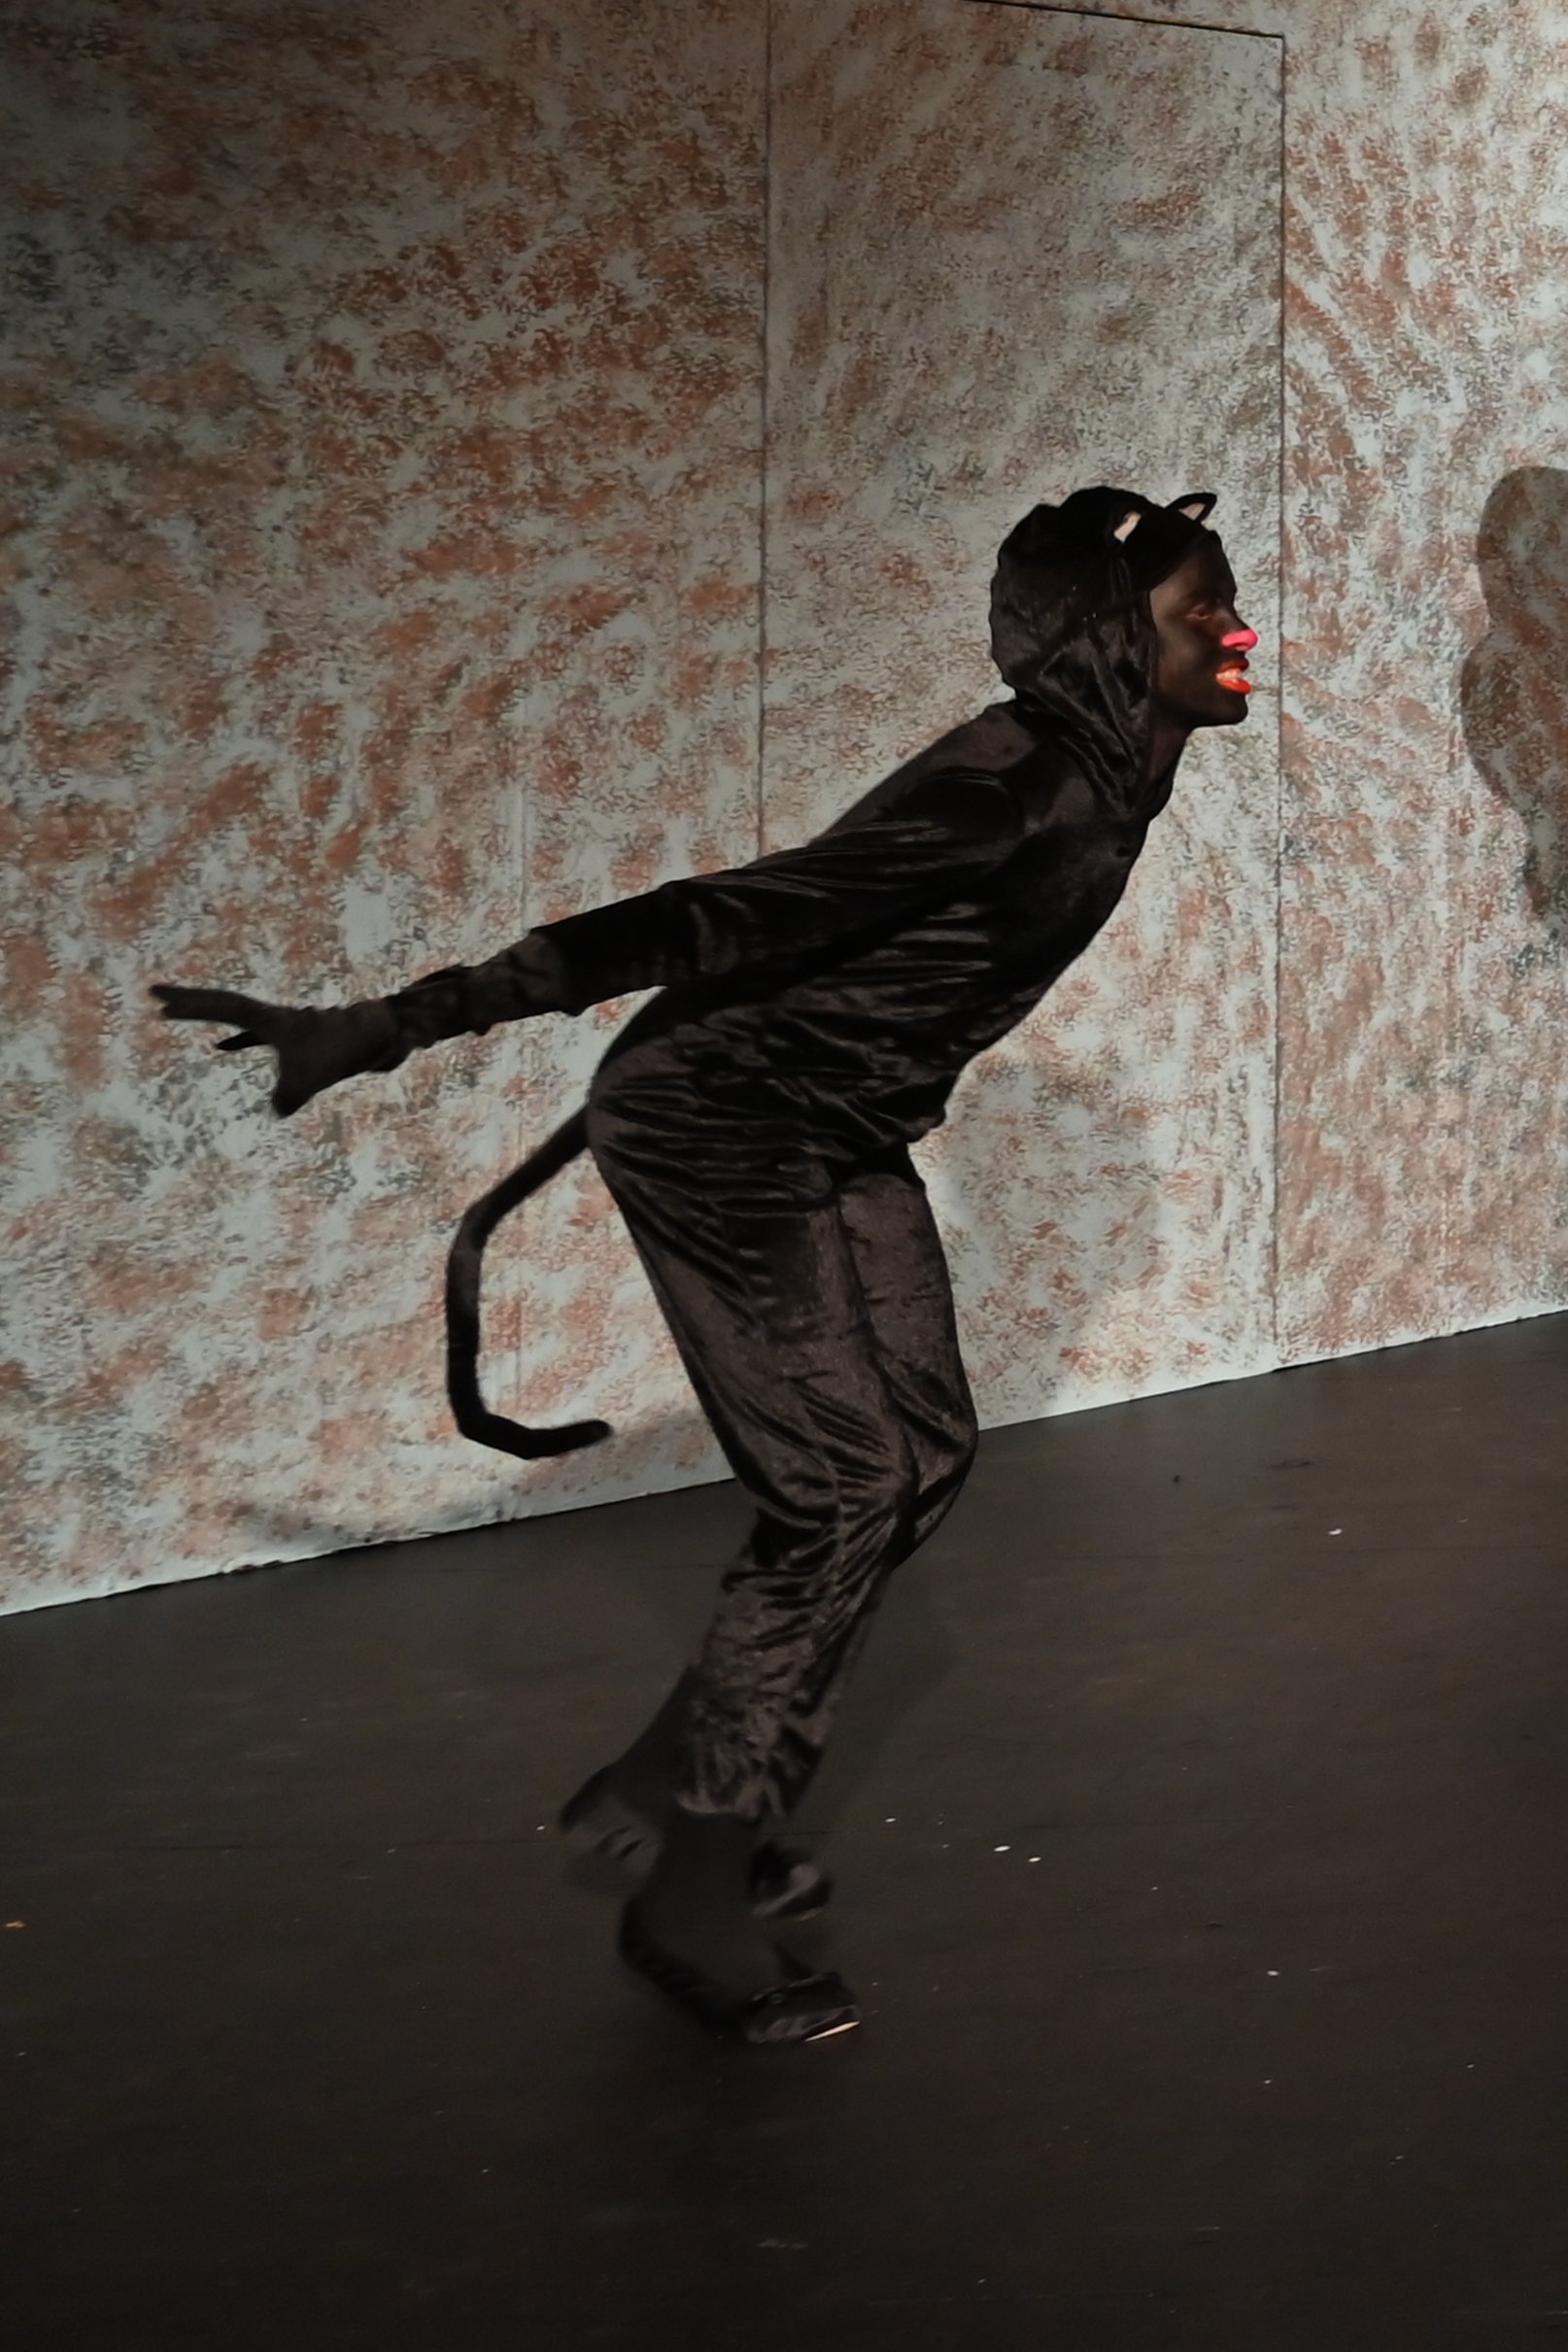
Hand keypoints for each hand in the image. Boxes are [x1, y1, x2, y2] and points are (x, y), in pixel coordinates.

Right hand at [150, 984, 406, 1115]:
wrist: (385, 1035)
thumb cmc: (346, 1050)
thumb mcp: (310, 1079)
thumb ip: (286, 1097)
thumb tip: (277, 1110)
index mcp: (270, 1019)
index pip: (220, 1006)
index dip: (188, 1003)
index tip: (156, 996)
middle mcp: (275, 1017)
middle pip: (222, 1004)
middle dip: (188, 1002)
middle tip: (156, 996)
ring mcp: (286, 1026)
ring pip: (237, 1019)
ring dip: (208, 1016)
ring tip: (177, 1013)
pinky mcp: (299, 1040)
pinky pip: (258, 1039)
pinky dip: (237, 1041)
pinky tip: (221, 1048)